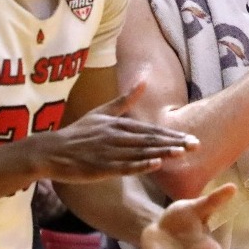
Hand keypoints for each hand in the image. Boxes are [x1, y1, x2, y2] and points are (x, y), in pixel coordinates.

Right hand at [33, 83, 197, 183]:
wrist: (52, 150)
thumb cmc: (79, 133)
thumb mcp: (102, 112)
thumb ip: (125, 99)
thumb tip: (144, 80)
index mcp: (118, 124)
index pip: (151, 130)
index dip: (172, 134)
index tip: (192, 138)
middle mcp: (116, 136)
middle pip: (150, 140)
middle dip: (174, 143)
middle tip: (196, 146)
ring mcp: (108, 152)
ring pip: (140, 152)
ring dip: (162, 152)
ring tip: (181, 153)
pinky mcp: (100, 168)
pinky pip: (123, 166)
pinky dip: (140, 165)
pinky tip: (155, 165)